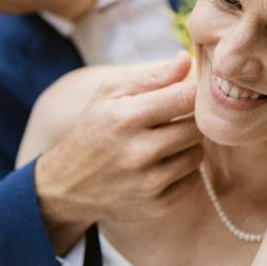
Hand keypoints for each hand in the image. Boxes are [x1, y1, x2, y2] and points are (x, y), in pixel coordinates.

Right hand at [35, 53, 201, 249]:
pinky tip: (162, 164)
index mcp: (127, 117)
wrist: (69, 184)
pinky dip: (183, 171)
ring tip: (166, 141)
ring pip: (198, 154)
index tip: (194, 90)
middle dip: (192, 119)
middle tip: (177, 117)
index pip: (186, 97)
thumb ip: (151, 76)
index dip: (197, 90)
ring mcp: (149, 183)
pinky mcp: (158, 206)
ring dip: (188, 145)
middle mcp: (140, 152)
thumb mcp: (110, 93)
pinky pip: (192, 180)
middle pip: (197, 127)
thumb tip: (187, 59)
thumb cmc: (95, 128)